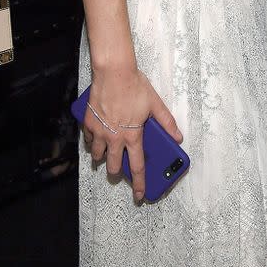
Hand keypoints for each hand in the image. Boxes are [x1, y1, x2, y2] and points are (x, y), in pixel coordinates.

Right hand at [82, 68, 182, 202]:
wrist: (113, 71)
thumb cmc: (135, 86)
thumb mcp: (155, 104)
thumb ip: (166, 122)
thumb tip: (177, 137)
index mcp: (132, 136)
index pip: (137, 166)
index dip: (139, 183)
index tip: (139, 195)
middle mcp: (114, 138)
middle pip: (113, 166)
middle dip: (116, 172)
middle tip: (119, 170)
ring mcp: (99, 131)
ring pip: (97, 155)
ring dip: (103, 157)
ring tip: (108, 153)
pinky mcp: (89, 122)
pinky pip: (88, 139)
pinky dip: (92, 142)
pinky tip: (97, 137)